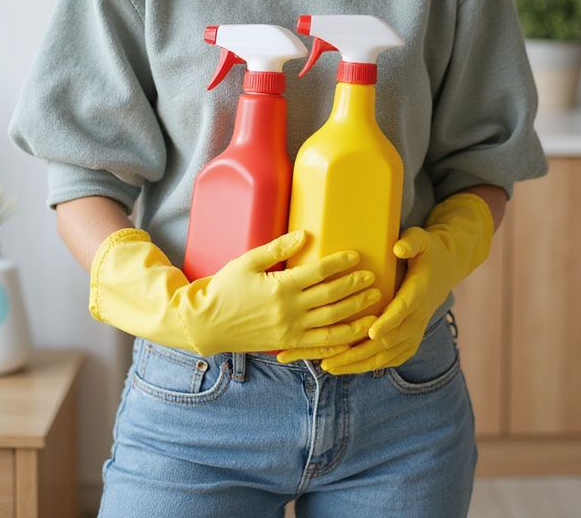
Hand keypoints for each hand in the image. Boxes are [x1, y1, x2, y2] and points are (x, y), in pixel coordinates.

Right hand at [90, 227, 380, 355]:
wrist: (206, 323)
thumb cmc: (225, 287)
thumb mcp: (248, 261)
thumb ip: (277, 248)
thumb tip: (305, 234)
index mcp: (279, 287)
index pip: (318, 273)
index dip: (339, 264)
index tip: (356, 256)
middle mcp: (288, 311)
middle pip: (330, 298)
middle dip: (354, 287)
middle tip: (373, 277)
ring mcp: (290, 331)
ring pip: (331, 323)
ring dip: (355, 312)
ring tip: (374, 302)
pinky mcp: (288, 344)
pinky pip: (321, 344)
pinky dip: (341, 339)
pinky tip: (356, 332)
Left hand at [276, 193, 492, 373]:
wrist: (445, 269)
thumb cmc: (426, 251)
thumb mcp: (422, 239)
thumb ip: (411, 242)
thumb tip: (398, 248)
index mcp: (419, 292)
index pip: (403, 309)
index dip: (388, 322)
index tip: (370, 332)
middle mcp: (418, 316)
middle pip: (391, 339)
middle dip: (361, 351)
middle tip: (332, 358)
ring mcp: (416, 330)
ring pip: (389, 354)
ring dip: (360, 363)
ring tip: (330, 366)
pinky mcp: (412, 338)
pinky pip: (393, 358)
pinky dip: (372, 365)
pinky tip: (349, 368)